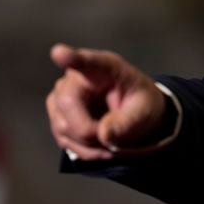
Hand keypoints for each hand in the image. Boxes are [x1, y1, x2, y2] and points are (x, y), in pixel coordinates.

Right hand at [46, 44, 167, 160]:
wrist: (134, 115)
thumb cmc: (141, 104)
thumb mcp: (146, 110)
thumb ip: (129, 121)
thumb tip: (104, 135)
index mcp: (104, 68)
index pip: (86, 61)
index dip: (71, 58)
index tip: (60, 53)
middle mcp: (75, 78)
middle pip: (69, 106)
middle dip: (91, 130)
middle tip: (116, 137)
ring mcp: (60, 97)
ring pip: (64, 128)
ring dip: (91, 144)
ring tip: (113, 138)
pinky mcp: (57, 117)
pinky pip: (65, 141)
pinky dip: (87, 150)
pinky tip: (102, 144)